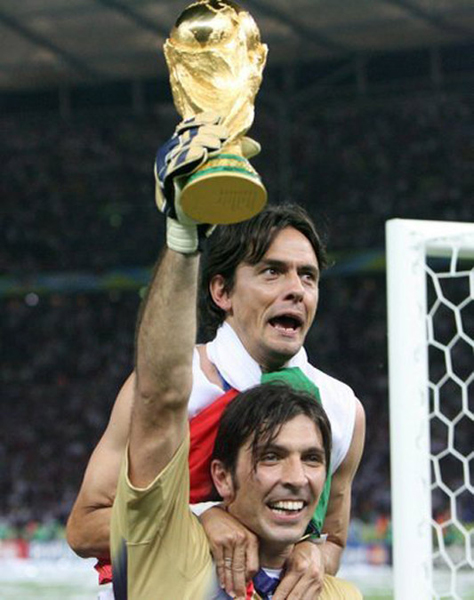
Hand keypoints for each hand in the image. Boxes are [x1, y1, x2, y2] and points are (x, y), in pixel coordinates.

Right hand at [154, 112, 227, 252]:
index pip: (187, 129)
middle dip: (204, 132)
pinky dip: (186, 161)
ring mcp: (165, 171)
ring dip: (198, 143)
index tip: (217, 118)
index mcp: (178, 150)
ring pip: (180, 151)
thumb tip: (255, 146)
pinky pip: (173, 170)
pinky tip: (199, 154)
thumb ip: (234, 156)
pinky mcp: (166, 187)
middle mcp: (168, 157)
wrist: (192, 225)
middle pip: (185, 138)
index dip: (200, 121)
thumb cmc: (204, 197)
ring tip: (216, 144)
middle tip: (223, 135)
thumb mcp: (219, 172)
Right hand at [200, 505, 258, 599]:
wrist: (213, 513)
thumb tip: (247, 577)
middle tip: (239, 599)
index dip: (249, 580)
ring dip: (230, 584)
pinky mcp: (217, 542)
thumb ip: (247, 553)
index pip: (253, 566)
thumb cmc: (229, 525)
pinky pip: (221, 564)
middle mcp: (242, 539)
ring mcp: (229, 540)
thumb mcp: (243, 535)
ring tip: (230, 594)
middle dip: (240, 587)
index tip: (246, 589)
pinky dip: (221, 576)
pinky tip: (222, 583)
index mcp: (252, 538)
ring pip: (231, 569)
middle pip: (242, 570)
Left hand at [273, 541, 324, 599]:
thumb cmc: (298, 552)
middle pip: (295, 597)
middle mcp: (310, 575)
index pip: (285, 588)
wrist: (317, 550)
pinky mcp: (320, 588)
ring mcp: (317, 582)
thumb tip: (269, 590)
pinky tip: (293, 599)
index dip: (277, 598)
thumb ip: (281, 573)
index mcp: (300, 566)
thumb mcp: (288, 558)